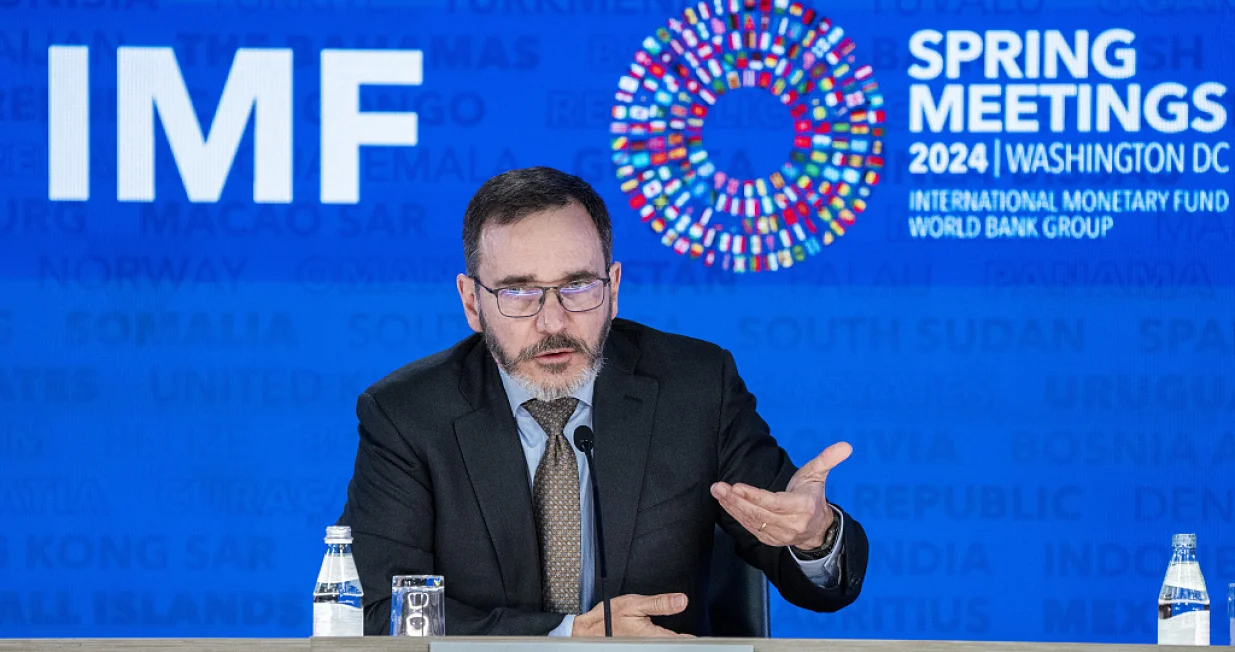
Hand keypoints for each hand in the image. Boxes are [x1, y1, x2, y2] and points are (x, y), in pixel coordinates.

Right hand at [571, 593, 693, 636]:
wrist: (588, 632)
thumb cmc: (608, 617)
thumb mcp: (634, 604)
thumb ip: (660, 604)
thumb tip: (682, 600)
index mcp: (653, 637)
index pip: (681, 642)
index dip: (693, 639)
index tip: (705, 637)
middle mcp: (650, 647)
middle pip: (674, 646)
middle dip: (683, 642)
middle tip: (693, 637)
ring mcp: (644, 649)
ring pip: (665, 647)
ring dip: (672, 642)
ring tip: (681, 639)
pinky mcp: (639, 648)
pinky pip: (657, 647)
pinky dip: (663, 644)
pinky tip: (667, 640)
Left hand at [710, 441, 851, 549]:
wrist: (816, 529)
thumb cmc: (812, 496)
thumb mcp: (819, 475)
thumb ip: (828, 459)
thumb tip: (846, 446)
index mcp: (803, 507)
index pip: (774, 503)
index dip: (754, 496)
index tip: (737, 486)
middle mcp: (791, 524)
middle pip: (759, 513)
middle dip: (736, 500)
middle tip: (719, 487)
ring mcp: (779, 535)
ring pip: (752, 521)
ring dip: (732, 507)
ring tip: (718, 491)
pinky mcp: (770, 540)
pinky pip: (750, 528)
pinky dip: (735, 515)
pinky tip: (725, 502)